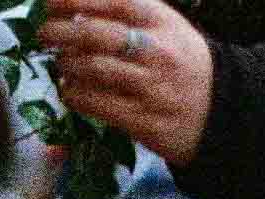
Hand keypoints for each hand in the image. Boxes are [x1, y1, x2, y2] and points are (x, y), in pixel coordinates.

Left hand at [40, 0, 213, 168]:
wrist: (219, 111)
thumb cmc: (182, 62)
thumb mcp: (165, 25)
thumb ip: (128, 11)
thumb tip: (80, 3)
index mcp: (160, 21)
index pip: (112, 1)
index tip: (49, 2)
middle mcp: (155, 51)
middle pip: (95, 34)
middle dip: (60, 32)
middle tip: (44, 34)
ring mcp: (150, 88)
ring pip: (93, 70)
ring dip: (67, 65)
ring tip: (60, 64)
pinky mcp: (144, 120)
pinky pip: (98, 105)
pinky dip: (76, 95)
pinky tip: (69, 91)